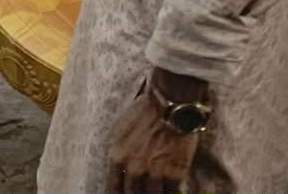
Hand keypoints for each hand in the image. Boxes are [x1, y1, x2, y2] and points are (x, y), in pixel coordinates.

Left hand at [107, 74, 205, 193]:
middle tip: (142, 190)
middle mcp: (133, 169)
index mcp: (118, 158)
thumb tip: (120, 170)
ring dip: (155, 193)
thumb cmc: (145, 111)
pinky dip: (171, 193)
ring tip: (157, 190)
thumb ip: (120, 153)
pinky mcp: (175, 174)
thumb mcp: (121, 130)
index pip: (113, 189)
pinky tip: (171, 190)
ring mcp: (154, 174)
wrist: (170, 102)